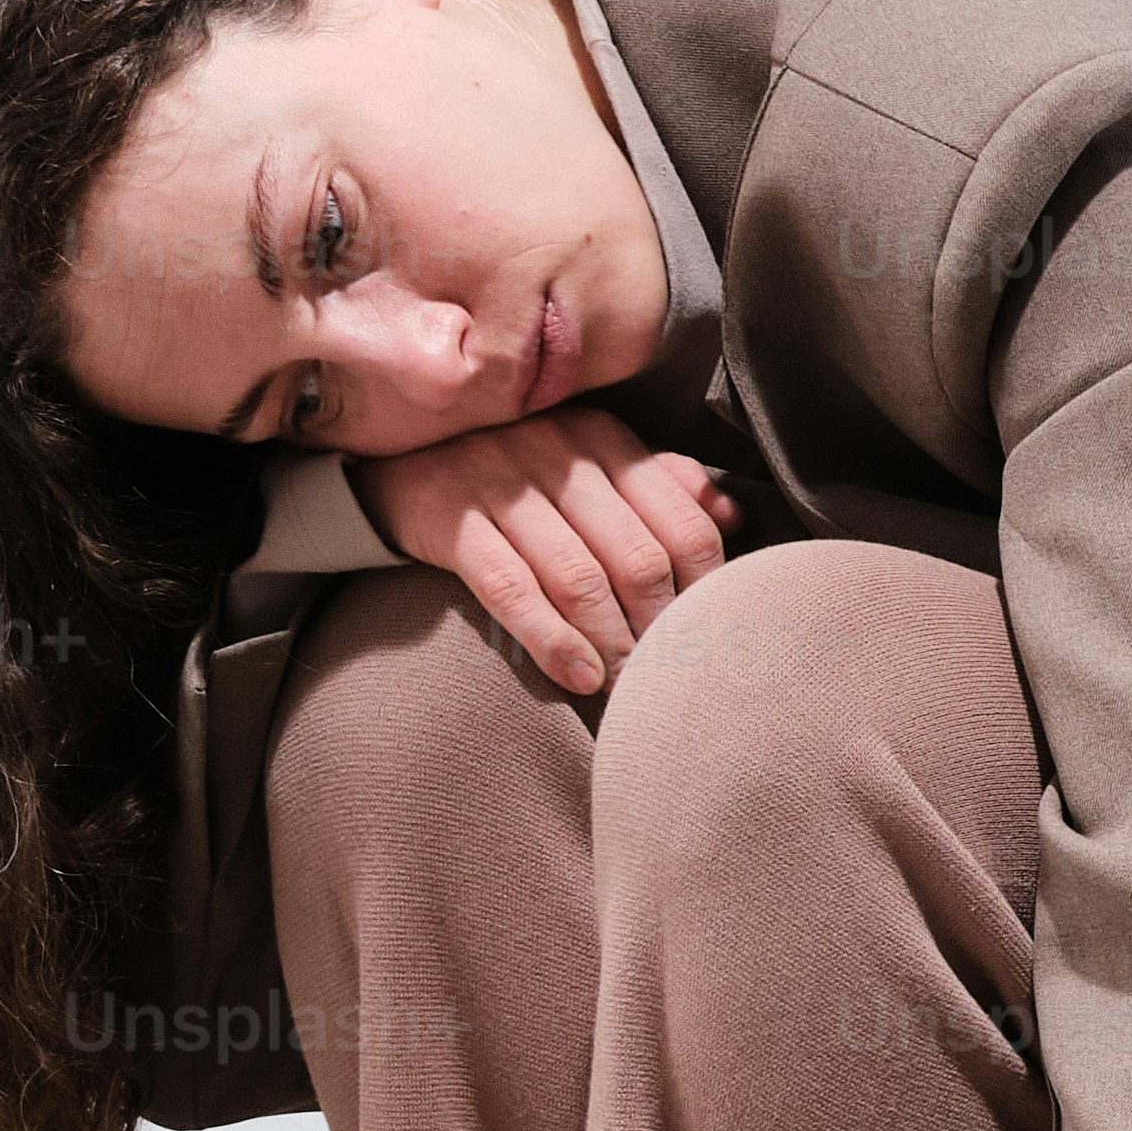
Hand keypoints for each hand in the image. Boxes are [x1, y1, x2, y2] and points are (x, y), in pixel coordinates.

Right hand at [362, 411, 734, 697]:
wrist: (396, 461)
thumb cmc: (513, 474)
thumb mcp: (587, 461)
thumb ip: (661, 483)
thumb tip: (735, 514)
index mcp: (604, 440)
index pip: (684, 526)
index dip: (705, 594)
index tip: (708, 641)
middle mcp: (558, 452)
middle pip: (639, 559)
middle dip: (661, 632)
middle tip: (668, 680)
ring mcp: (500, 482)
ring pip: (581, 578)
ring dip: (612, 647)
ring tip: (627, 690)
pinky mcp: (450, 517)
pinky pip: (510, 587)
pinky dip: (551, 639)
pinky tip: (578, 676)